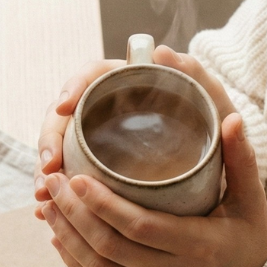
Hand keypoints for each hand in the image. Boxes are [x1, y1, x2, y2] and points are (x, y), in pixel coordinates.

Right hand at [33, 46, 238, 211]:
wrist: (222, 166)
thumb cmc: (214, 128)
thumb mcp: (211, 101)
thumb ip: (195, 73)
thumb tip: (163, 52)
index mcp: (125, 84)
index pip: (89, 77)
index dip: (72, 88)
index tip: (64, 105)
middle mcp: (105, 110)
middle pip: (64, 117)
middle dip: (49, 141)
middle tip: (50, 167)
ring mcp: (97, 141)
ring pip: (60, 150)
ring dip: (47, 172)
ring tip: (44, 196)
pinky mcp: (96, 169)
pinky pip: (68, 178)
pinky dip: (57, 196)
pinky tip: (47, 213)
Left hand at [39, 110, 266, 266]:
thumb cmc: (249, 240)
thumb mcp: (251, 201)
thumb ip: (241, 160)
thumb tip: (233, 117)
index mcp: (200, 247)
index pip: (141, 227)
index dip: (105, 204)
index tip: (78, 178)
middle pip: (111, 247)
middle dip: (75, 213)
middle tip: (54, 181)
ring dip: (68, 237)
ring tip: (48, 205)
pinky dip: (75, 263)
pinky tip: (58, 239)